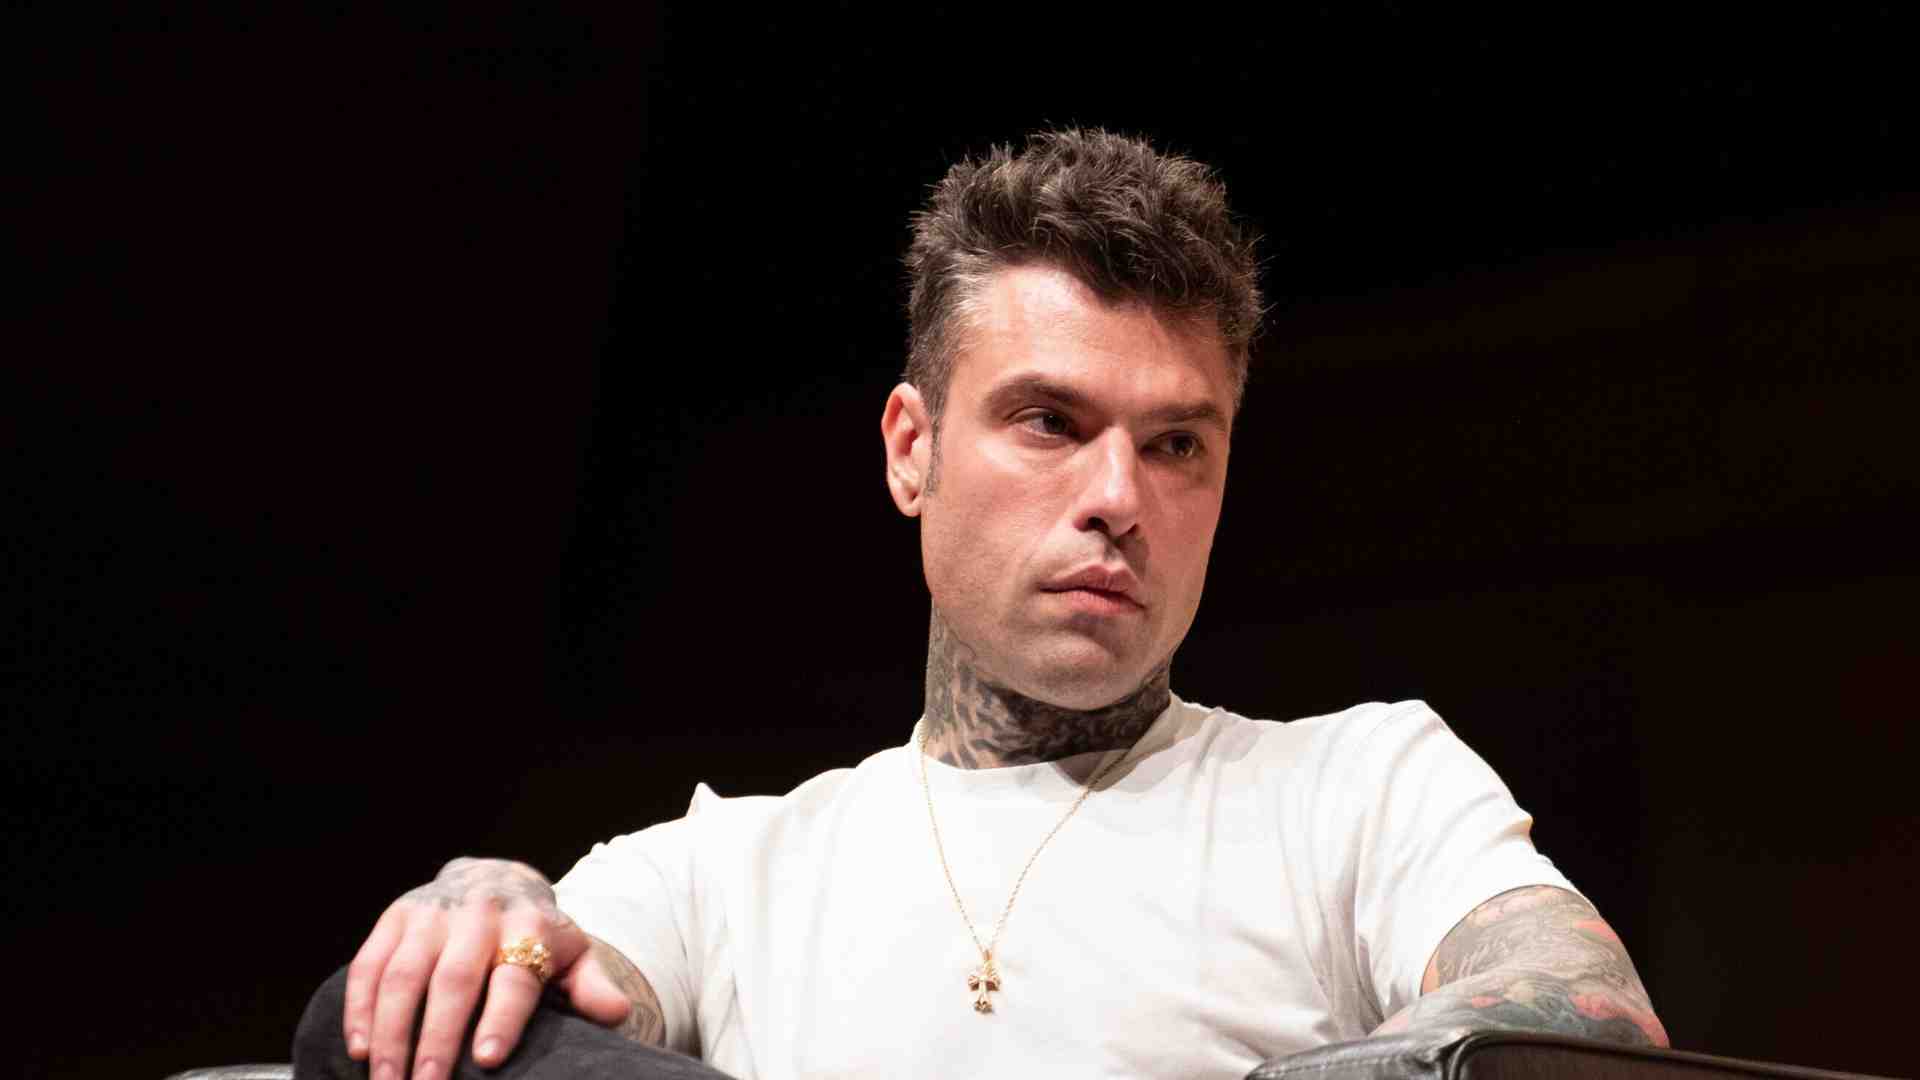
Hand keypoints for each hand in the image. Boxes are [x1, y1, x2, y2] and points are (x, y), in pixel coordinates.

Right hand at [343, 856, 631, 1078]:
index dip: (502, 1018)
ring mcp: (433, 915)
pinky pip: (370, 964)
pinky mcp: (396, 916)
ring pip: (405, 975)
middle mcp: (479, 916)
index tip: (488, 1059)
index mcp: (528, 928)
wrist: (494, 877)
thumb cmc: (536, 932)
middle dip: (437, 1038)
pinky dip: (360, 1007)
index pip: (514, 977)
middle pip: (454, 981)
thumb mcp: (572, 952)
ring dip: (391, 1031)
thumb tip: (616, 1015)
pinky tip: (360, 1047)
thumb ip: (591, 986)